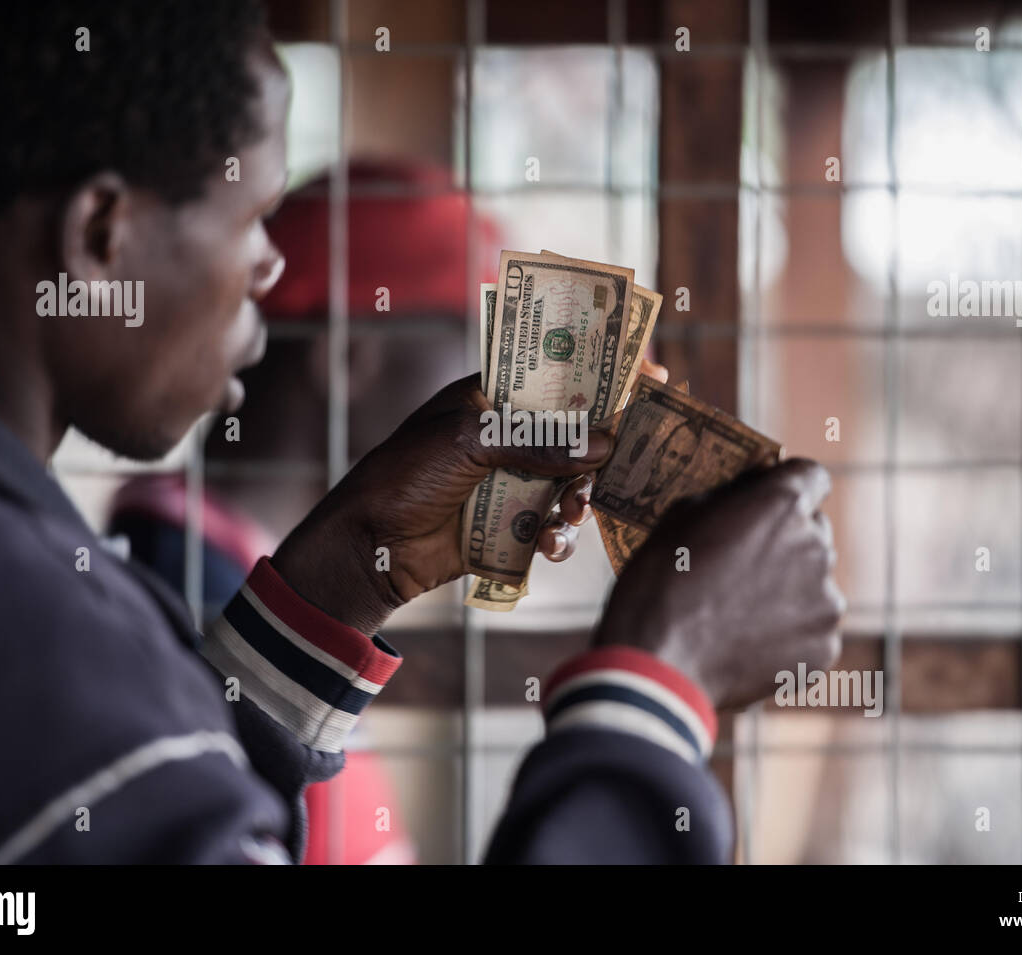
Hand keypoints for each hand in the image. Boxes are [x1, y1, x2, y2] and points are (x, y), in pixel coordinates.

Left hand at [271, 373, 613, 634]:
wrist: (368, 546)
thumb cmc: (405, 475)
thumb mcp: (468, 443)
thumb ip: (537, 441)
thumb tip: (606, 443)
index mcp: (492, 398)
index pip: (557, 375)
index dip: (603, 372)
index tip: (653, 373)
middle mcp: (508, 438)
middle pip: (578, 432)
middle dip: (605, 446)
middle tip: (631, 454)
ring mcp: (512, 482)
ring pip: (573, 483)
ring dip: (581, 497)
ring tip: (572, 510)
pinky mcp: (512, 526)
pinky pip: (554, 527)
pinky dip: (559, 536)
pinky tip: (550, 543)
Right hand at [593, 458, 844, 710]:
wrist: (657, 666)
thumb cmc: (659, 584)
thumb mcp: (680, 517)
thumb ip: (729, 497)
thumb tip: (750, 489)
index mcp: (781, 506)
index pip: (812, 476)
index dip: (790, 485)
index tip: (770, 500)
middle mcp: (815, 547)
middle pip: (813, 531)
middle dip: (785, 539)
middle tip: (743, 564)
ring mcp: (825, 602)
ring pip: (814, 582)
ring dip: (788, 588)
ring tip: (740, 612)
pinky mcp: (824, 648)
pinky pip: (811, 629)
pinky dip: (788, 633)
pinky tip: (747, 642)